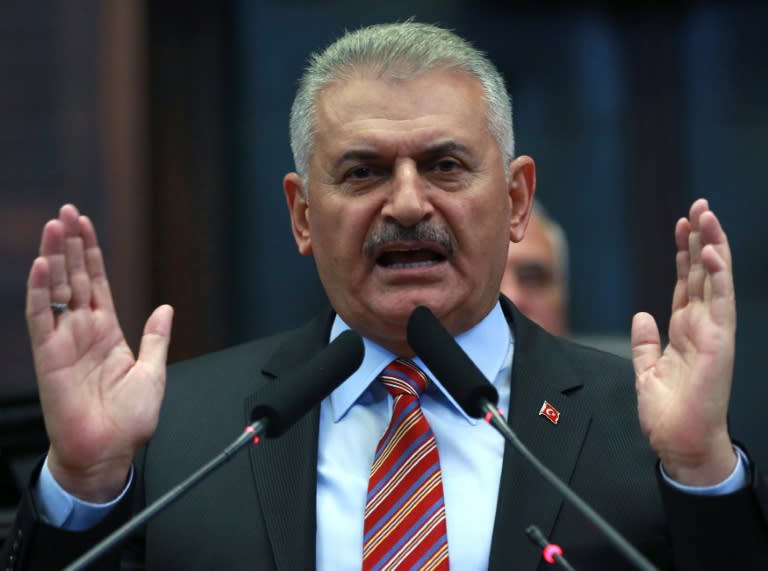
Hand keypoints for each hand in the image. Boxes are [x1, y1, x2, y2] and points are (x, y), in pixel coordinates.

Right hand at [26, 204, 172, 501]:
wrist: (108, 452)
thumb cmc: (128, 420)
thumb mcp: (152, 371)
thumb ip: (156, 337)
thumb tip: (165, 307)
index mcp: (108, 332)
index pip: (97, 283)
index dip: (91, 253)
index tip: (86, 225)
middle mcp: (83, 330)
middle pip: (74, 277)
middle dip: (71, 244)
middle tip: (67, 211)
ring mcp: (64, 340)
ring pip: (56, 289)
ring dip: (54, 256)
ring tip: (54, 225)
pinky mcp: (49, 355)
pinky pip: (41, 318)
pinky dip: (39, 291)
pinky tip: (41, 265)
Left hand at [631, 199, 736, 485]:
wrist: (679, 442)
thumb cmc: (668, 412)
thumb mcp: (647, 370)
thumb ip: (646, 341)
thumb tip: (641, 316)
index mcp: (685, 330)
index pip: (686, 282)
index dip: (683, 253)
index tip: (681, 225)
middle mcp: (701, 325)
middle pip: (701, 273)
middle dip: (700, 238)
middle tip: (699, 206)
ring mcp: (713, 332)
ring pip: (714, 280)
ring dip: (712, 246)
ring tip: (706, 215)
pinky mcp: (719, 343)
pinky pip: (718, 302)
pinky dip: (716, 275)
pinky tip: (711, 251)